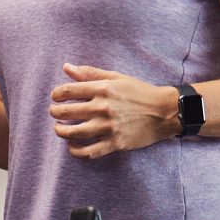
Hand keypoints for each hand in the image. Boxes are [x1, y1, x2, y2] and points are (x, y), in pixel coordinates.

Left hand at [49, 64, 178, 158]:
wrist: (164, 111)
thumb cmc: (139, 92)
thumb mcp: (116, 78)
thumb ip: (90, 73)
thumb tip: (66, 67)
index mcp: (102, 88)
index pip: (67, 91)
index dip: (56, 95)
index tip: (55, 98)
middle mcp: (102, 107)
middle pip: (65, 113)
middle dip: (55, 113)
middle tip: (55, 113)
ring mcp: (108, 127)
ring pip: (73, 134)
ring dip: (60, 132)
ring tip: (59, 129)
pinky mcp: (114, 143)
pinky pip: (88, 152)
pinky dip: (75, 151)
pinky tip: (72, 146)